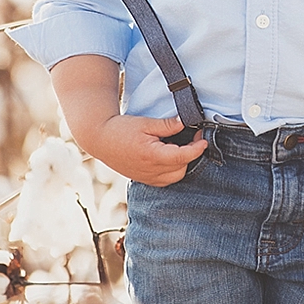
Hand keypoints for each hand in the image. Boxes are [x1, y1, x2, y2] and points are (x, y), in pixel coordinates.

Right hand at [81, 113, 206, 186]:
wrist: (100, 139)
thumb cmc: (120, 129)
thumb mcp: (145, 123)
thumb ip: (167, 125)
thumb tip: (186, 122)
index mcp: (152, 155)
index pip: (183, 156)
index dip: (197, 148)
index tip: (203, 139)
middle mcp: (150, 171)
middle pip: (181, 168)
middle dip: (191, 154)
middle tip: (194, 138)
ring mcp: (146, 177)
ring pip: (175, 177)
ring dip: (182, 164)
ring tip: (181, 147)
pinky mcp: (143, 179)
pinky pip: (165, 181)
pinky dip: (172, 171)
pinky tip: (170, 157)